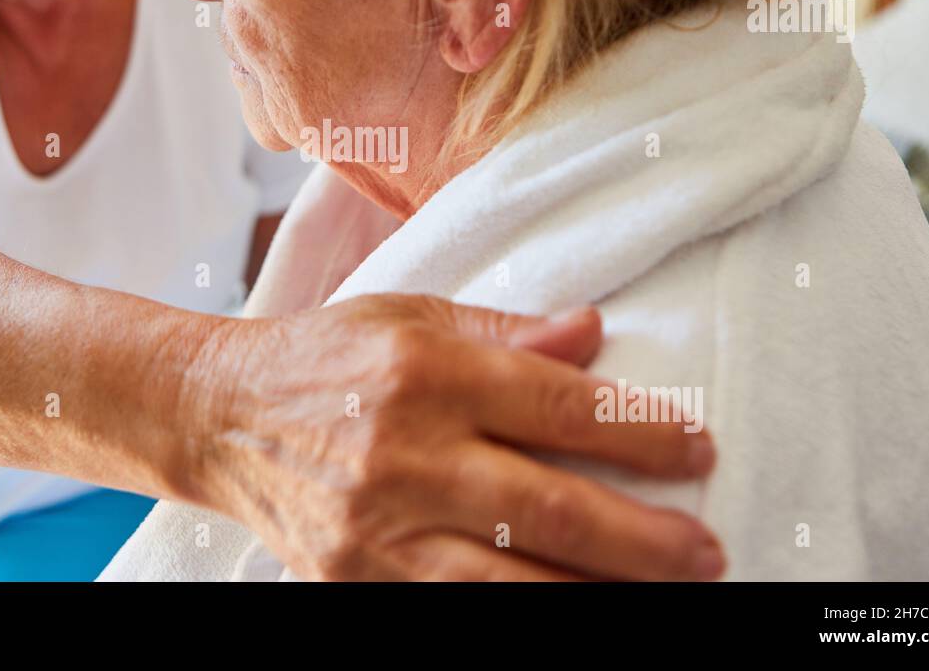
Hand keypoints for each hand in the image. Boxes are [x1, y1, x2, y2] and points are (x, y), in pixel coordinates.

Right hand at [195, 294, 724, 580]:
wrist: (221, 418)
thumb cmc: (327, 356)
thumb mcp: (409, 315)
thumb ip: (505, 330)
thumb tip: (595, 334)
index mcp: (425, 370)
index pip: (557, 404)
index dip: (640, 431)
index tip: (696, 450)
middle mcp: (405, 452)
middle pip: (547, 507)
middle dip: (643, 537)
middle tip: (707, 550)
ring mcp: (377, 527)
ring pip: (507, 582)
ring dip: (594, 594)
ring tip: (663, 594)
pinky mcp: (355, 581)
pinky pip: (451, 611)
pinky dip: (514, 615)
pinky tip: (569, 611)